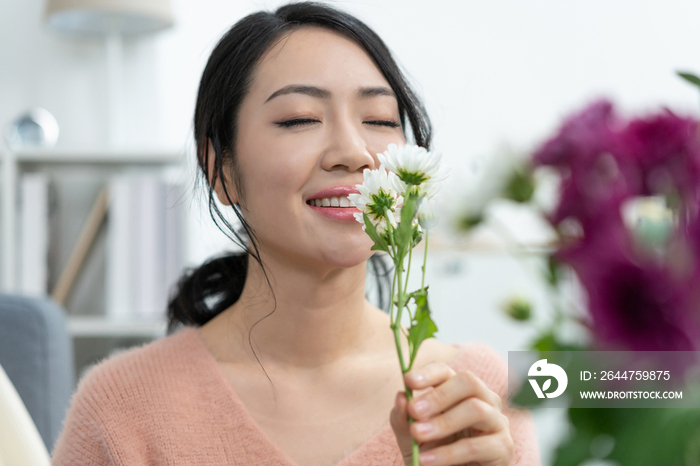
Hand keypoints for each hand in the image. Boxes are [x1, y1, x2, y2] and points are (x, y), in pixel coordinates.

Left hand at [389, 362, 513, 465]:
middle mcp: (482, 399)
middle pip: (468, 382)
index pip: (446, 372)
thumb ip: (403, 418)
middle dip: (439, 395)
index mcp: (457, 391)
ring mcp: (496, 421)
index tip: (407, 381)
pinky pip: (476, 446)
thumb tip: (401, 396)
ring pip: (476, 409)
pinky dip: (448, 453)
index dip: (428, 373)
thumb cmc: (431, 454)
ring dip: (443, 422)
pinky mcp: (503, 447)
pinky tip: (426, 461)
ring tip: (418, 434)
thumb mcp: (409, 437)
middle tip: (414, 411)